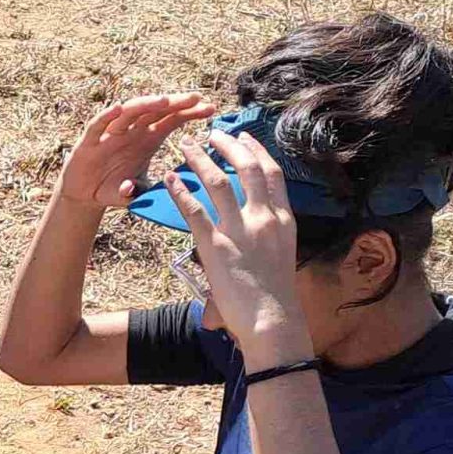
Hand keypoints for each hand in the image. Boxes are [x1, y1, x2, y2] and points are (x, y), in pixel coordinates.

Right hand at [56, 92, 216, 213]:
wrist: (86, 195)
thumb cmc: (115, 189)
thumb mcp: (139, 191)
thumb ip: (151, 189)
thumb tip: (163, 185)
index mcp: (148, 139)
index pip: (172, 120)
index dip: (190, 113)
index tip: (210, 108)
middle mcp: (132, 131)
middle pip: (156, 111)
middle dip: (175, 103)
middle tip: (195, 98)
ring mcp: (111, 133)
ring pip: (130, 112)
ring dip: (146, 104)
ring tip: (164, 100)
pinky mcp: (89, 140)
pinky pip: (98, 124)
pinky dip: (107, 116)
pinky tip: (118, 108)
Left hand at [167, 130, 312, 365]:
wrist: (271, 319)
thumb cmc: (275, 296)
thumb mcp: (280, 257)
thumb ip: (266, 237)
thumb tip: (252, 233)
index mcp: (283, 220)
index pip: (272, 174)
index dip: (257, 151)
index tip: (245, 137)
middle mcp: (264, 218)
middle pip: (247, 168)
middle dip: (229, 145)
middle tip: (214, 134)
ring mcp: (239, 230)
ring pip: (218, 182)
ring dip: (200, 160)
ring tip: (187, 147)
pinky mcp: (215, 245)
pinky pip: (193, 210)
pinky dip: (179, 191)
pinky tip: (169, 178)